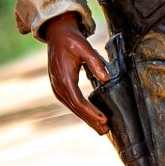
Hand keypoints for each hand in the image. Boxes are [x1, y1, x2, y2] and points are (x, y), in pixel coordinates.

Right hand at [42, 13, 109, 134]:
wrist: (57, 35)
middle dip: (91, 120)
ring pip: (73, 108)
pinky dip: (82, 112)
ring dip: (87, 119)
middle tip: (106, 130)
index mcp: (64, 78)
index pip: (78, 101)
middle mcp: (59, 86)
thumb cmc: (71, 40)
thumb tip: (106, 78)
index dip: (91, 112)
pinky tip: (91, 117)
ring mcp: (57, 88)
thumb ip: (95, 62)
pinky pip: (71, 103)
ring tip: (101, 129)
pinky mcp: (60, 87)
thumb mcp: (84, 47)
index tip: (104, 119)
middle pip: (76, 109)